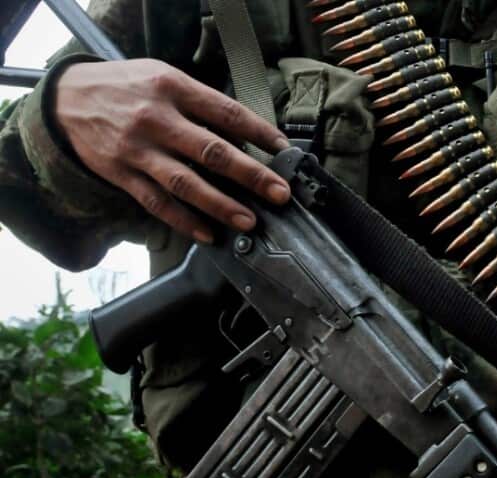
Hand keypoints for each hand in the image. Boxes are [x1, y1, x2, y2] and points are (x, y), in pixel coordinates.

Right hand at [53, 59, 290, 243]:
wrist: (65, 97)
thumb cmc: (126, 87)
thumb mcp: (163, 77)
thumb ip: (200, 103)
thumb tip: (243, 137)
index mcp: (173, 88)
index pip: (227, 112)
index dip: (259, 133)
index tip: (284, 151)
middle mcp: (156, 119)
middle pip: (212, 151)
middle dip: (251, 176)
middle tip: (279, 194)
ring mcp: (138, 150)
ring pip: (185, 183)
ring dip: (221, 205)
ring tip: (248, 221)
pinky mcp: (122, 174)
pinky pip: (156, 202)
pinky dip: (183, 221)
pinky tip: (207, 233)